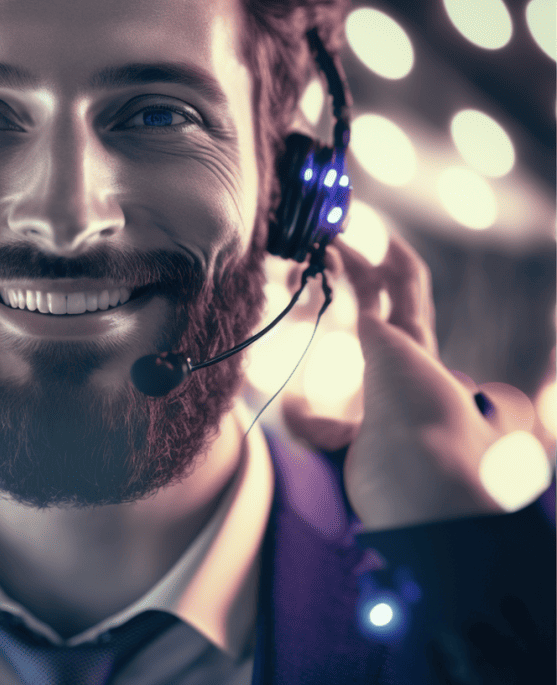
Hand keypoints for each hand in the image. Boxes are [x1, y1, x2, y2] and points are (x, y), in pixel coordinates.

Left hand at [284, 234, 553, 530]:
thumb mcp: (335, 443)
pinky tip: (334, 246)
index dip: (378, 316)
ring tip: (343, 235)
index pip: (395, 338)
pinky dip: (361, 261)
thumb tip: (291, 406)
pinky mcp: (397, 333)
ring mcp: (412, 344)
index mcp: (406, 383)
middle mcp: (415, 359)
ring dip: (372, 260)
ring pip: (398, 288)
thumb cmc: (386, 468)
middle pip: (400, 305)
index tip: (358, 303)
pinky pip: (384, 283)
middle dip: (379, 277)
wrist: (416, 471)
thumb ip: (315, 425)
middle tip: (353, 252)